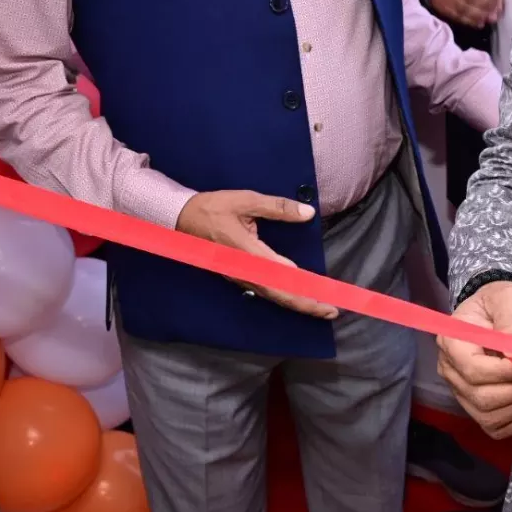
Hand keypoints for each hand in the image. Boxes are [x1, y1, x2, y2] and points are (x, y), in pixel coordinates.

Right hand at [175, 190, 337, 319]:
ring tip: (320, 307)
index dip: (306, 292)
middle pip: (280, 295)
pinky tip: (295, 296)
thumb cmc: (212, 208)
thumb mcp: (246, 200)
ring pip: (272, 295)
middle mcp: (245, 270)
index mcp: (249, 253)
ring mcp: (240, 275)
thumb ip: (278, 207)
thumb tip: (307, 213)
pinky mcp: (238, 274)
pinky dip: (283, 296)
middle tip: (332, 311)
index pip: (284, 279)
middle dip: (307, 305)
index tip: (326, 300)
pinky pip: (264, 290)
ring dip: (296, 302)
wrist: (179, 218)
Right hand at [436, 281, 511, 437]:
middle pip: (481, 398)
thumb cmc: (501, 302)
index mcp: (452, 343)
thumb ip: (510, 322)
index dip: (504, 372)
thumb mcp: (508, 300)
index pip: (473, 371)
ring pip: (488, 417)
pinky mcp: (476, 407)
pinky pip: (495, 428)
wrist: (500, 312)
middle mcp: (450, 371)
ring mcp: (462, 392)